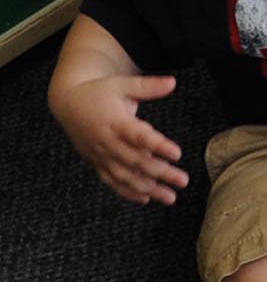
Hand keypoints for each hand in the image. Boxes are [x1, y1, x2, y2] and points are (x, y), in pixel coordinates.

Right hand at [54, 71, 186, 204]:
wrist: (67, 103)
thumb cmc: (99, 92)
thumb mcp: (122, 84)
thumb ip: (148, 86)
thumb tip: (173, 82)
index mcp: (115, 121)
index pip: (138, 136)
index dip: (157, 146)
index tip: (178, 154)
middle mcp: (107, 141)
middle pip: (135, 160)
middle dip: (160, 172)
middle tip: (183, 181)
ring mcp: (100, 154)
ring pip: (124, 175)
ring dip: (147, 188)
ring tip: (170, 197)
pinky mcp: (96, 162)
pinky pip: (111, 180)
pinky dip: (126, 191)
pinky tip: (146, 199)